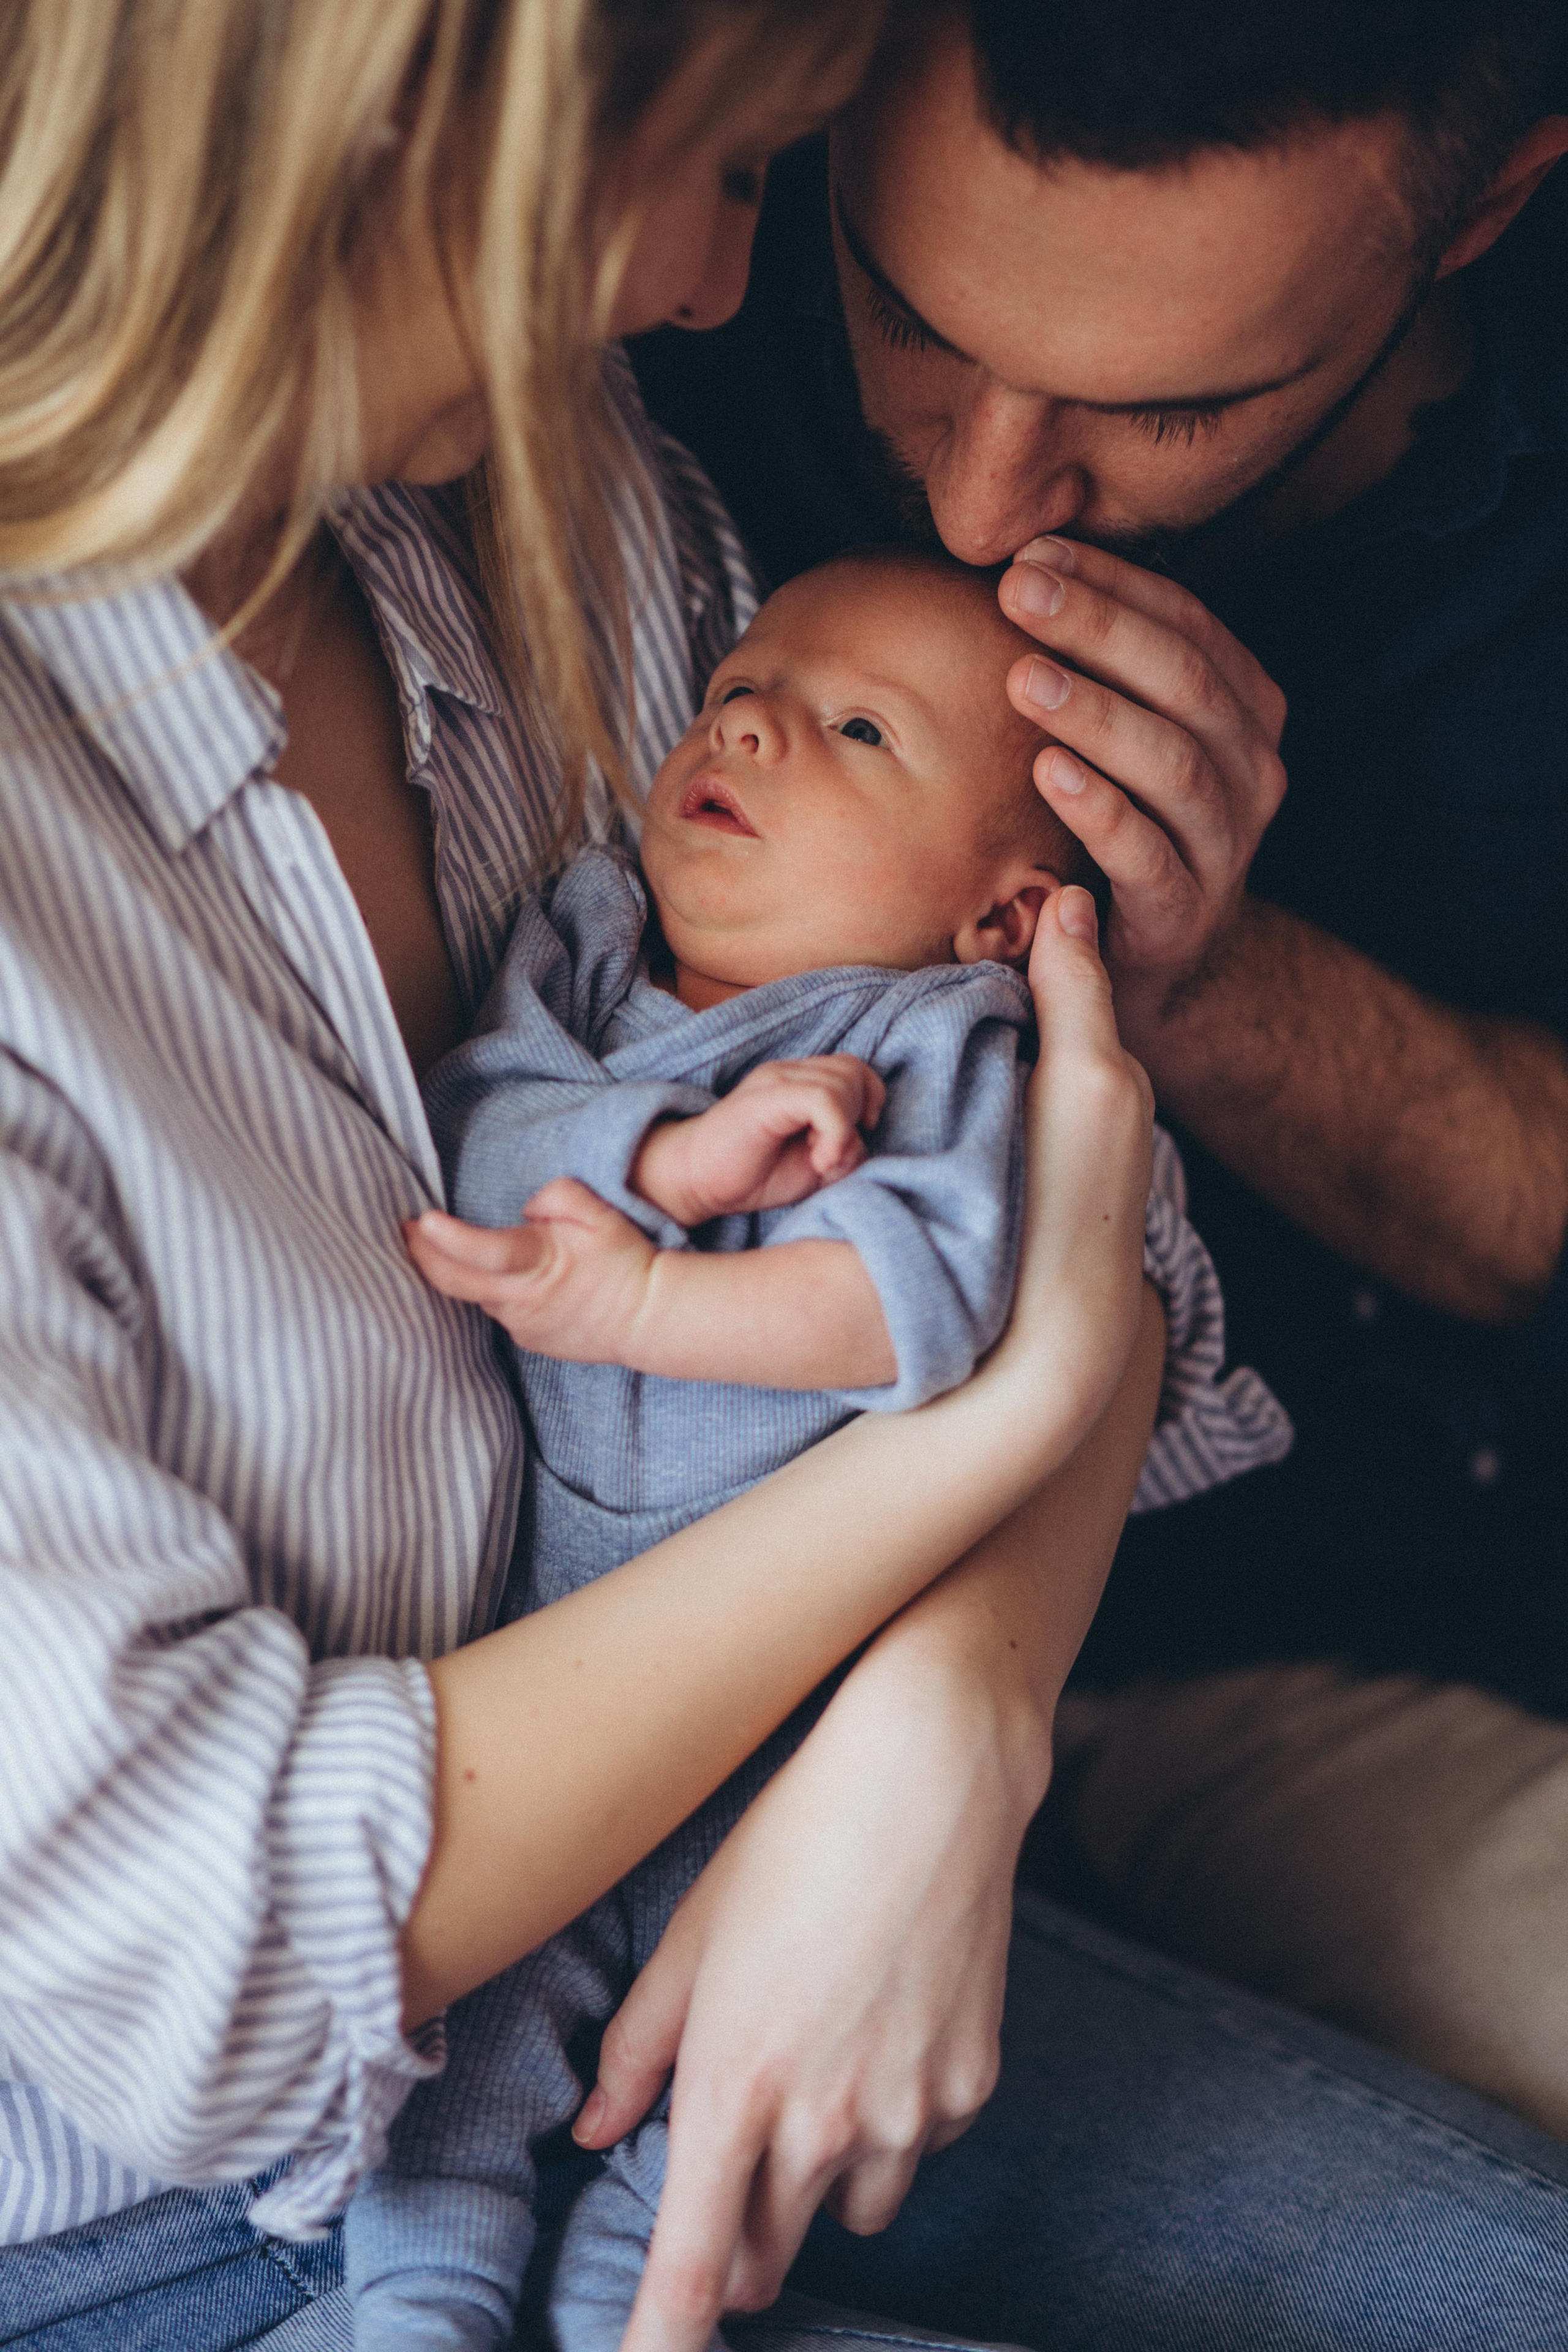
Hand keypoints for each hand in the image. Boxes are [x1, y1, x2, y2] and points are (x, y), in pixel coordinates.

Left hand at [406, 1179, 656, 1361]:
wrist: (650, 1318)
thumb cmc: (626, 1262)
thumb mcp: (600, 1213)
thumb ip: (557, 1196)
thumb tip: (525, 1209)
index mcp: (537, 1264)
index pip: (484, 1251)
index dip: (449, 1237)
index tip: (421, 1220)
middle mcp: (520, 1302)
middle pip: (453, 1281)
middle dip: (421, 1254)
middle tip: (403, 1230)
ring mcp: (521, 1326)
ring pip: (475, 1296)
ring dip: (457, 1273)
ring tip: (441, 1248)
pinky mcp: (528, 1340)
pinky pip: (499, 1310)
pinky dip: (493, 1291)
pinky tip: (501, 1278)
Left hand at [573, 1638, 1031, 2351]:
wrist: (929, 1779)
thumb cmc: (792, 1843)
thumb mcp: (691, 1937)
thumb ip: (636, 2051)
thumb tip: (595, 2130)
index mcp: (737, 2089)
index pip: (690, 2268)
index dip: (661, 2340)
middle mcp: (825, 2123)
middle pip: (768, 2255)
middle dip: (739, 2244)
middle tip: (727, 2179)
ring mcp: (908, 2113)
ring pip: (851, 2209)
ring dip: (821, 2178)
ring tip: (819, 2067)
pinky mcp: (970, 2089)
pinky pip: (917, 2147)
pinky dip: (894, 2119)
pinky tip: (884, 2027)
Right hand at [633, 1056, 885, 1227]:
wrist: (694, 1181)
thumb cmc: (752, 1175)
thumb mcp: (816, 1166)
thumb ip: (846, 1148)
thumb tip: (864, 1140)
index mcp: (799, 1082)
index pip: (854, 1068)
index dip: (870, 1099)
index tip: (858, 1135)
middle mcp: (788, 1072)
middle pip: (853, 1070)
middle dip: (859, 1113)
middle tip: (831, 1153)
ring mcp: (776, 1081)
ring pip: (843, 1081)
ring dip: (844, 1127)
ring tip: (820, 1159)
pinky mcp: (767, 1098)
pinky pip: (823, 1099)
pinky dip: (835, 1132)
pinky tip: (819, 1160)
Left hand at [998, 536, 1286, 1054]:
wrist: (1143, 965)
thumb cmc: (1117, 828)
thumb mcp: (1121, 738)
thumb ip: (1099, 666)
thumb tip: (1019, 565)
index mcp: (1242, 710)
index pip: (1185, 623)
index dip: (1112, 583)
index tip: (1031, 553)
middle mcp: (1252, 770)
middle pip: (1182, 679)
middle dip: (1098, 627)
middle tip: (1017, 592)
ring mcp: (1226, 846)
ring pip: (1172, 763)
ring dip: (1095, 713)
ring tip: (1023, 679)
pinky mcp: (1184, 914)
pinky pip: (1146, 854)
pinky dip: (1098, 809)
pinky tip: (1046, 773)